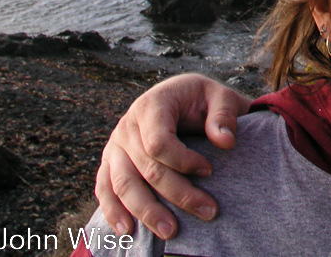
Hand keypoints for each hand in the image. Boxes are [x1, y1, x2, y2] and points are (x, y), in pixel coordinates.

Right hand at [94, 73, 252, 238]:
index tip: (209, 171)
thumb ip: (223, 115)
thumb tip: (226, 142)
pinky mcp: (111, 162)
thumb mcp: (220, 97)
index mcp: (151, 105)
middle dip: (178, 194)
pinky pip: (105, 188)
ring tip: (170, 232)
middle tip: (208, 212)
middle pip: (146, 169)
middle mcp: (128, 126)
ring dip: (147, 211)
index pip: (158, 142)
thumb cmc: (203, 99)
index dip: (184, 161)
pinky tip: (128, 230)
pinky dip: (113, 211)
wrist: (182, 97)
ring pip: (124, 184)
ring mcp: (115, 146)